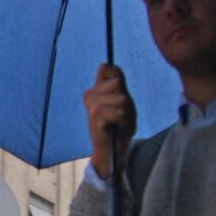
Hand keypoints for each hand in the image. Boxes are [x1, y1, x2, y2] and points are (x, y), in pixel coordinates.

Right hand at [84, 63, 135, 179]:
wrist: (113, 150)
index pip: (108, 69)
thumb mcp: (124, 100)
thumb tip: (104, 65)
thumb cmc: (120, 125)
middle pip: (118, 83)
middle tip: (120, 114)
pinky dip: (122, 119)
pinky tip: (115, 126)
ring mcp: (90, 104)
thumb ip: (118, 81)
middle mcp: (89, 94)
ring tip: (118, 121)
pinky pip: (118, 111)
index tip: (120, 99)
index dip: (120, 81)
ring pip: (119, 98)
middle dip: (125, 100)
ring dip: (125, 112)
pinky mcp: (94, 116)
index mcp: (95, 89)